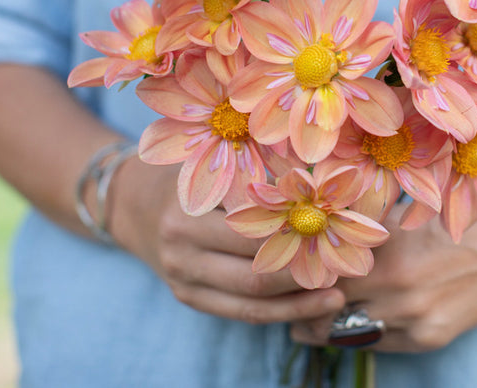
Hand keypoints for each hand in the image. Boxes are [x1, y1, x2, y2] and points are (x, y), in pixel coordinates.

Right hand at [109, 157, 345, 323]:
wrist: (131, 201)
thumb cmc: (185, 171)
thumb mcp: (215, 163)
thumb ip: (256, 176)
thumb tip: (318, 186)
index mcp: (187, 216)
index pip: (253, 235)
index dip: (297, 235)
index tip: (336, 231)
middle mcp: (182, 254)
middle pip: (254, 277)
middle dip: (303, 275)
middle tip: (345, 267)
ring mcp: (182, 282)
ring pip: (250, 304)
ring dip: (297, 303)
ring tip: (337, 297)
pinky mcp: (190, 298)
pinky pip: (239, 313)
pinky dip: (276, 313)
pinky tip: (309, 307)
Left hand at [290, 183, 476, 351]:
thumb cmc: (469, 213)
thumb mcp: (416, 211)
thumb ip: (373, 221)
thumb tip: (326, 219)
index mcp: (394, 255)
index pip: (327, 272)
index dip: (299, 270)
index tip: (281, 265)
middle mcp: (402, 295)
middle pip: (333, 307)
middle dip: (305, 302)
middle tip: (280, 294)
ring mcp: (419, 322)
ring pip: (351, 332)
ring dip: (325, 324)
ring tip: (302, 316)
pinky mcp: (434, 338)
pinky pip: (380, 343)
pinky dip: (357, 333)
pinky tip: (342, 323)